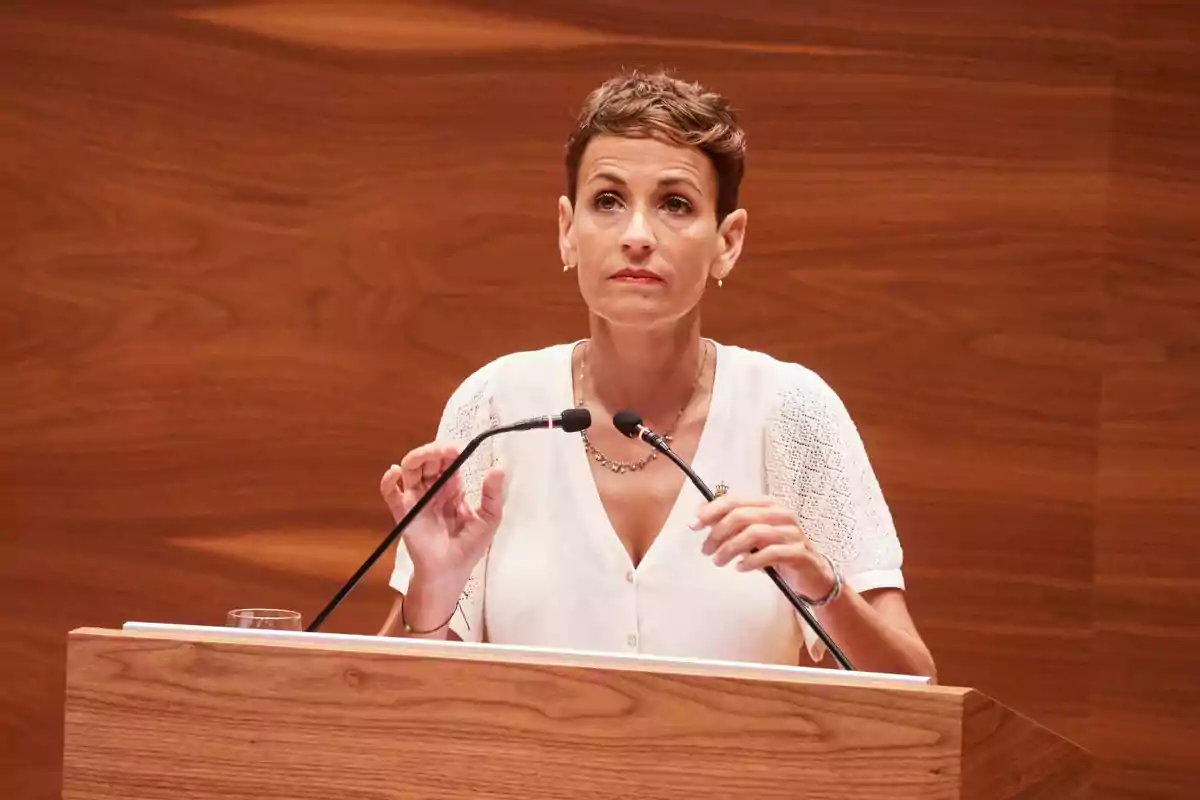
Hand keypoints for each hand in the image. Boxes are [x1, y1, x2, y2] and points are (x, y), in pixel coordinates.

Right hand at [380, 442, 504, 591]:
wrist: (450, 572)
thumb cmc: (469, 547)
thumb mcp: (488, 519)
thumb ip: (492, 495)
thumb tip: (498, 468)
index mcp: (452, 488)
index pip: (448, 461)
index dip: (450, 451)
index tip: (458, 449)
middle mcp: (432, 489)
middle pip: (427, 460)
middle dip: (434, 450)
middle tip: (445, 450)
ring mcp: (416, 500)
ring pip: (409, 469)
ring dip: (415, 457)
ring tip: (425, 456)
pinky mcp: (402, 513)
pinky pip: (390, 493)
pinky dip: (388, 480)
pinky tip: (394, 473)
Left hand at [692, 494, 835, 599]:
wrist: (813, 575)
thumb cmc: (778, 553)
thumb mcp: (753, 536)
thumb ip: (732, 524)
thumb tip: (701, 514)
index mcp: (769, 504)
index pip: (736, 500)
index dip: (712, 510)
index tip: (695, 524)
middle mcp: (782, 514)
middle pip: (742, 516)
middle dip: (718, 533)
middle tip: (705, 550)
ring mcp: (792, 532)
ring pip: (754, 533)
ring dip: (730, 548)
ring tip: (719, 561)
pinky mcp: (798, 552)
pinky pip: (770, 553)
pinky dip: (750, 561)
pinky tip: (740, 567)